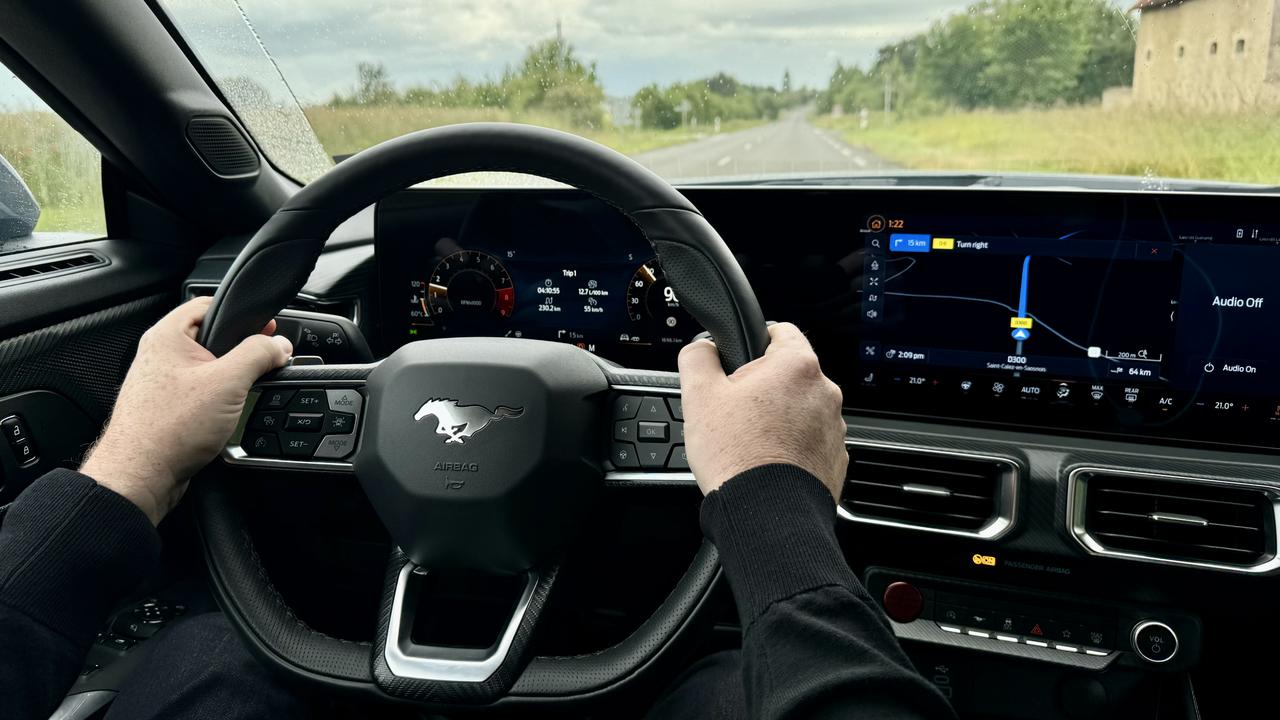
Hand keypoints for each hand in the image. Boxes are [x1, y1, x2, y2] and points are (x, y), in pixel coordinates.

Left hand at [81, 297, 291, 524]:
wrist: (140, 476)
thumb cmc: (168, 428)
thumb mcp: (227, 382)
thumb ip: (258, 356)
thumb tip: (278, 345)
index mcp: (167, 336)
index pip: (209, 305)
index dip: (242, 313)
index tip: (267, 327)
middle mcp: (160, 356)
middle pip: (211, 338)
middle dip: (241, 349)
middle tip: (264, 361)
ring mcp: (162, 383)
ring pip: (208, 368)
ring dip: (231, 377)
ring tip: (245, 391)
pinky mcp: (168, 408)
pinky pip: (201, 393)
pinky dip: (218, 399)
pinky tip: (228, 414)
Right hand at [678, 323, 847, 501]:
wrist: (767, 514)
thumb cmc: (737, 456)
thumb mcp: (699, 396)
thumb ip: (698, 358)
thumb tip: (702, 348)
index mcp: (796, 366)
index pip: (779, 330)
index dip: (755, 340)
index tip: (740, 359)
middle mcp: (824, 392)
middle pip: (789, 374)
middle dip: (763, 387)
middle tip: (734, 410)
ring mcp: (834, 427)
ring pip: (801, 409)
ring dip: (779, 417)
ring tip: (749, 441)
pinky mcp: (835, 458)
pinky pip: (810, 441)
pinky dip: (791, 446)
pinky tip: (767, 461)